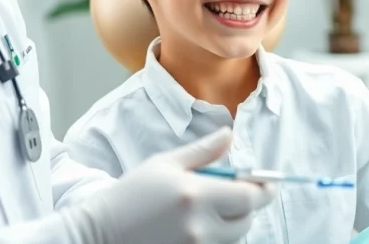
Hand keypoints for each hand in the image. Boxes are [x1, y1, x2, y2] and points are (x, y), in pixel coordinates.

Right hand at [77, 128, 274, 243]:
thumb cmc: (131, 194)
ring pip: (233, 238)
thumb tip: (230, 135)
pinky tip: (195, 225)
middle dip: (245, 206)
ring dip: (230, 224)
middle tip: (232, 193)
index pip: (249, 197)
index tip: (267, 183)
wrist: (100, 232)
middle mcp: (200, 227)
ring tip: (206, 209)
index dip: (264, 190)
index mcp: (196, 195)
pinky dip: (216, 237)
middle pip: (246, 221)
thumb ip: (203, 152)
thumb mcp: (165, 163)